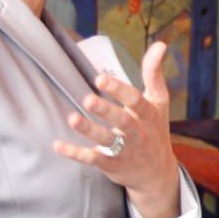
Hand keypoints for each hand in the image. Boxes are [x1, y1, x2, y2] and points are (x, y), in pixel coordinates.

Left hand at [54, 42, 180, 217]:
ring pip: (106, 140)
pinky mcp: (111, 164)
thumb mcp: (159, 102)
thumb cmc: (154, 129)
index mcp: (148, 115)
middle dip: (106, 111)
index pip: (135, 101)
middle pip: (122, 121)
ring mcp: (124, 150)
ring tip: (71, 118)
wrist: (156, 173)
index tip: (100, 78)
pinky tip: (58, 145)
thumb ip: (154, 73)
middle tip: (88, 99)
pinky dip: (75, 154)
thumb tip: (160, 44)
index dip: (118, 90)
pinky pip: (92, 159)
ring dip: (89, 130)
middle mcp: (137, 133)